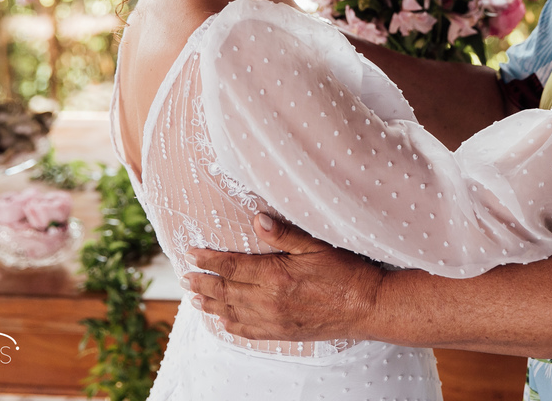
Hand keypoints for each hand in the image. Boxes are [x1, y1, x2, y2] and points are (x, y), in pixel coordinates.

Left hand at [184, 213, 384, 341]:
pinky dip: (232, 326)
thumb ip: (285, 234)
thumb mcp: (317, 245)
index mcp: (275, 276)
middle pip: (226, 291)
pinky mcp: (284, 332)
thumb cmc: (346, 271)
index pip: (232, 267)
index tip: (191, 254)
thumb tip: (257, 220)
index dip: (208, 260)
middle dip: (202, 283)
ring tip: (195, 298)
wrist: (367, 306)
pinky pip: (249, 331)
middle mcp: (269, 301)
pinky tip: (223, 321)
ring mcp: (275, 320)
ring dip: (211, 304)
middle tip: (184, 277)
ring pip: (232, 312)